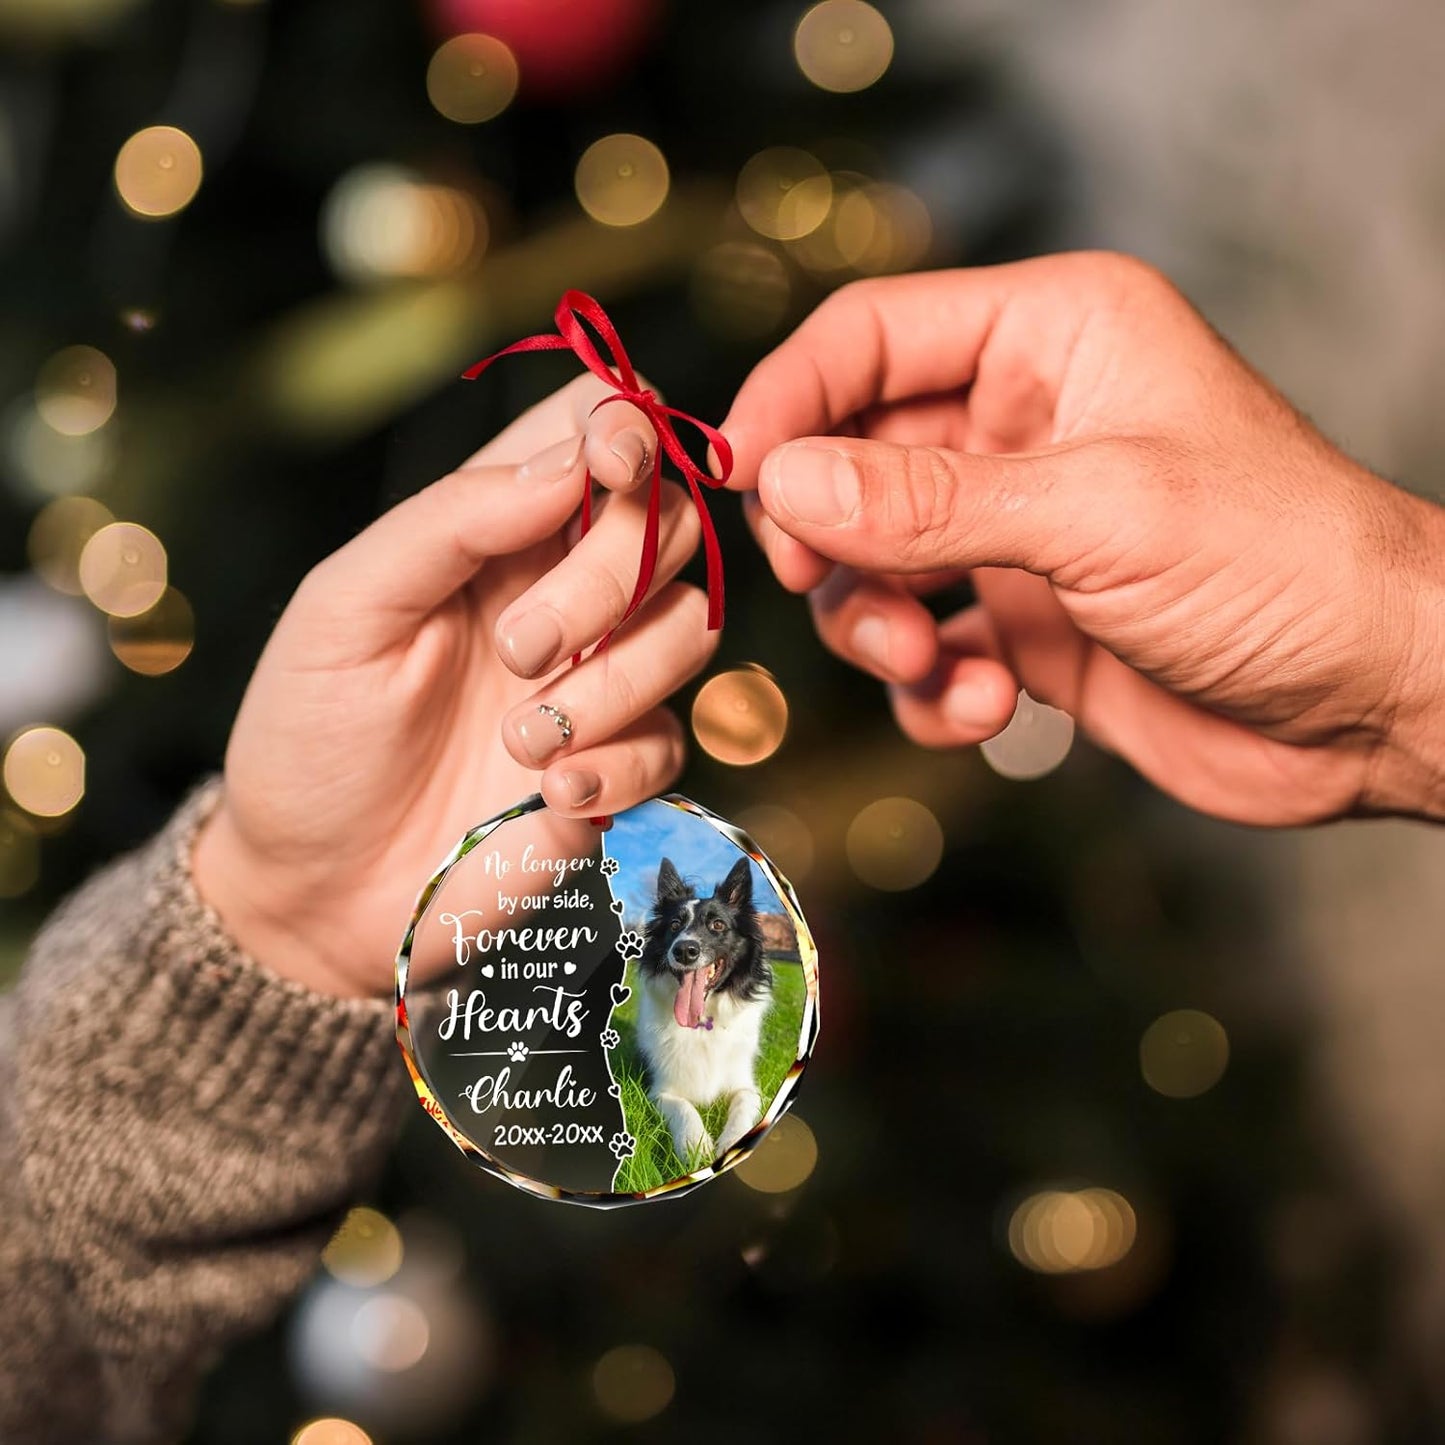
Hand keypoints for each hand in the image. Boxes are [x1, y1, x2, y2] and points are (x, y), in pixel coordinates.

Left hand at [193, 375, 715, 996]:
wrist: (316, 892)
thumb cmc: (310, 737)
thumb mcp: (346, 608)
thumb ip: (452, 520)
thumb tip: (572, 458)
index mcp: (494, 532)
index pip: (594, 433)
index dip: (628, 427)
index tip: (614, 463)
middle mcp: (562, 591)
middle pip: (669, 523)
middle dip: (610, 576)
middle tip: (517, 649)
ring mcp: (599, 679)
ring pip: (690, 627)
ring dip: (612, 683)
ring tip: (517, 742)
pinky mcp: (621, 765)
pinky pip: (671, 740)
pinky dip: (614, 765)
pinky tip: (545, 795)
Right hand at [723, 253, 1444, 824]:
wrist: (1373, 706)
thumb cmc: (1284, 566)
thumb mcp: (1097, 515)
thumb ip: (928, 501)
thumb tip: (783, 479)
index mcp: (1051, 337)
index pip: (870, 337)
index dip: (790, 401)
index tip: (734, 478)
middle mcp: (1022, 424)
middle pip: (851, 458)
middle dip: (832, 535)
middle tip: (827, 586)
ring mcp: (1017, 528)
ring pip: (873, 561)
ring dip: (877, 622)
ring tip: (928, 663)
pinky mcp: (1021, 621)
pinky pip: (923, 646)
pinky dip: (928, 688)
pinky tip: (982, 711)